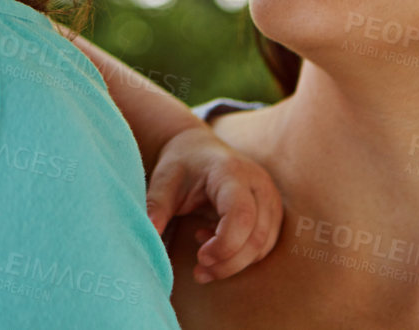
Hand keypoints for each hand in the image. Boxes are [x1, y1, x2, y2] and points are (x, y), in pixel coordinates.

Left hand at [147, 125, 282, 283]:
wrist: (198, 148)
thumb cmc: (182, 164)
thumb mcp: (164, 180)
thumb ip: (156, 205)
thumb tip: (148, 235)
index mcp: (231, 172)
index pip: (242, 215)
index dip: (225, 245)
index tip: (200, 257)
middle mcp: (257, 183)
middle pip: (256, 236)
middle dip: (228, 262)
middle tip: (200, 271)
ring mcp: (269, 196)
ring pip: (263, 244)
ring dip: (234, 263)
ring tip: (203, 259)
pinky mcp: (271, 210)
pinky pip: (264, 244)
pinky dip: (242, 254)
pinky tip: (216, 243)